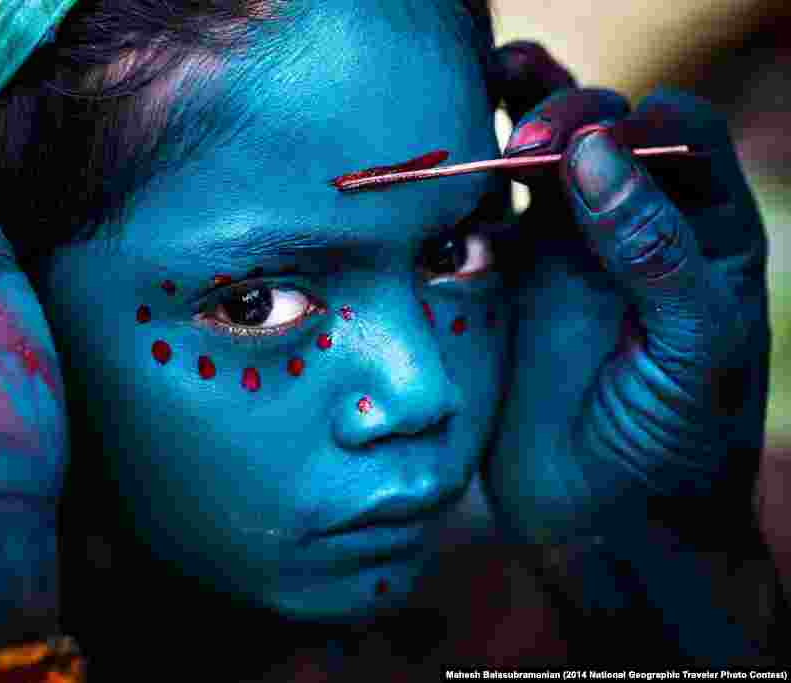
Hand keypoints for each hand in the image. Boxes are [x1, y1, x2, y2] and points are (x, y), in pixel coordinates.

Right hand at [484, 43, 768, 546]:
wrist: (604, 524)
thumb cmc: (672, 446)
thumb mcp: (691, 350)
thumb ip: (655, 251)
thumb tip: (595, 153)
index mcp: (700, 233)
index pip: (678, 136)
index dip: (637, 123)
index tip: (586, 151)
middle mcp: (629, 228)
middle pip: (600, 131)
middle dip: (565, 116)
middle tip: (523, 145)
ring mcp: (563, 252)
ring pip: (537, 158)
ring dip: (512, 115)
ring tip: (479, 87)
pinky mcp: (505, 282)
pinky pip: (483, 216)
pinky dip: (464, 187)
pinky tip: (443, 177)